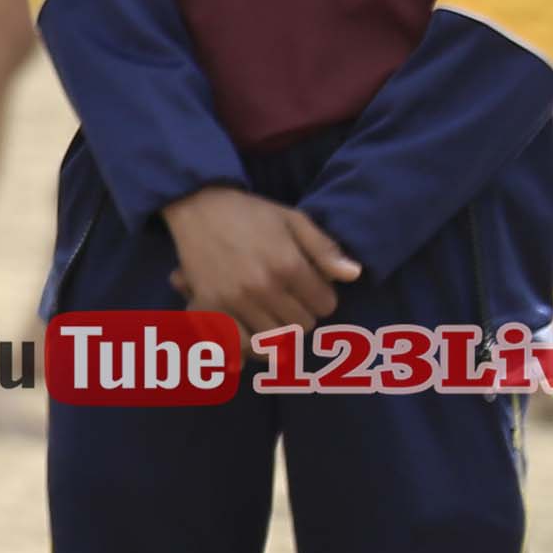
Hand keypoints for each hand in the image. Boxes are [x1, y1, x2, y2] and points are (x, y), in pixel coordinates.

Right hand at [160, 187, 357, 338]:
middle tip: (291, 302)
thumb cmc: (251, 213)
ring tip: (273, 317)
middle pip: (302, 325)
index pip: (325, 306)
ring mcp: (235, 300)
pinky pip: (237, 342)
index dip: (322, 298)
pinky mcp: (211, 306)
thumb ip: (325, 249)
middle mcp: (263, 288)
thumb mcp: (294, 220)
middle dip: (302, 315)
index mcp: (288, 266)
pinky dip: (249, 345)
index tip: (311, 289)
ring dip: (278, 331)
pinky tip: (253, 335)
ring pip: (274, 339)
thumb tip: (354, 275)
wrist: (198, 207)